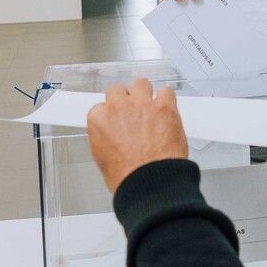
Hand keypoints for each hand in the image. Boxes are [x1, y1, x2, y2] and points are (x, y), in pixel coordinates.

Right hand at [86, 79, 187, 195]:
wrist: (150, 183)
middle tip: (133, 111)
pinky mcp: (164, 107)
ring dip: (145, 93)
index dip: (112, 113)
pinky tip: (167, 106)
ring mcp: (142, 105)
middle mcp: (118, 108)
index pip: (101, 106)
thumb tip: (113, 135)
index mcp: (99, 120)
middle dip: (125, 99)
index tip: (118, 118)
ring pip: (141, 83)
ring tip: (150, 105)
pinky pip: (166, 91)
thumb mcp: (102, 157)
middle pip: (118, 90)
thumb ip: (106, 137)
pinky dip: (167, 98)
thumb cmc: (128, 176)